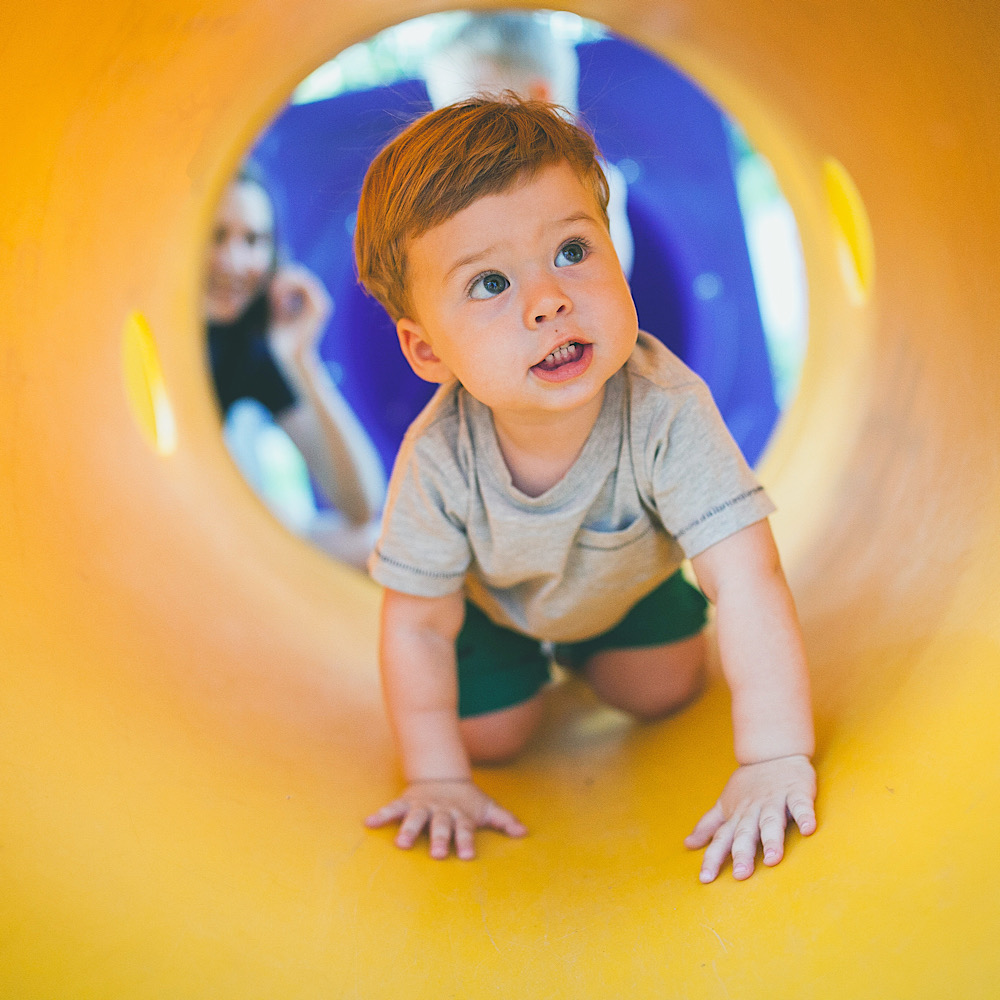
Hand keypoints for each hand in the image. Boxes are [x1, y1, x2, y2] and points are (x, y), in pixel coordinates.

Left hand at [267, 264, 331, 360]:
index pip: (299, 278)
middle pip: (302, 275)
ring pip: (304, 278)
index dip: (284, 275)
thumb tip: (274, 277)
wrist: (288, 353)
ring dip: (285, 280)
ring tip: (272, 291)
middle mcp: (318, 301)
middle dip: (284, 276)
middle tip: (269, 283)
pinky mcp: (319, 307)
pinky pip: (306, 285)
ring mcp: (321, 304)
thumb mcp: (277, 310)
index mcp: (310, 302)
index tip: (268, 282)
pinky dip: (289, 286)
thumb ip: (278, 295)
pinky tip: (276, 294)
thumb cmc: (281, 335)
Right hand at [365, 779, 527, 859]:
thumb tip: (525, 833)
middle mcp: (441, 810)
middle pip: (441, 825)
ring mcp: (423, 806)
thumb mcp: (486, 808)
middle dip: (440, 838)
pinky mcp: (407, 802)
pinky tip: (369, 823)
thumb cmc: (467, 800)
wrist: (442, 775)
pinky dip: (381, 815)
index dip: (466, 841)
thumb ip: (504, 820)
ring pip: (416, 817)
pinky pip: (392, 809)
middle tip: (439, 854)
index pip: (465, 829)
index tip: (468, 855)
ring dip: (410, 830)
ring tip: (402, 844)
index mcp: (460, 814)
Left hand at [685, 754, 816, 882]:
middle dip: (742, 853)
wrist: (771, 753)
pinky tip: (808, 829)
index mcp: (736, 816)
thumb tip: (687, 845)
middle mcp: (753, 811)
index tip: (705, 879)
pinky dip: (804, 816)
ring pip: (771, 821)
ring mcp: (774, 801)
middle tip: (741, 875)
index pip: (721, 839)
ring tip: (772, 859)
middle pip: (746, 834)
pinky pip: (800, 805)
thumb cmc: (748, 787)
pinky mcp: (796, 792)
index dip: (712, 858)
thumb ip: (708, 826)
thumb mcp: (725, 805)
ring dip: (772, 839)